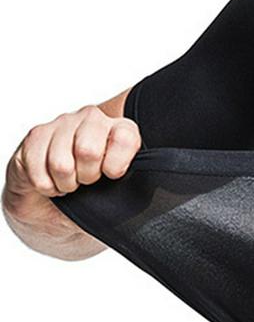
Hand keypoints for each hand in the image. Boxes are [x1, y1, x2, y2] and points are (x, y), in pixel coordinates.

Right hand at [4, 105, 141, 218]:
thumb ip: (136, 185)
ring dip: (64, 182)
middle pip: (88, 150)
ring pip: (61, 163)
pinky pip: (37, 167)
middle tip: (86, 180)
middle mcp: (93, 119)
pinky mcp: (36, 135)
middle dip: (86, 176)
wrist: (54, 203)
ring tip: (69, 181)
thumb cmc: (94, 193)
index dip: (115, 166)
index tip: (111, 175)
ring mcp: (63, 123)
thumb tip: (150, 194)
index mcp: (122, 129)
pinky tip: (52, 179)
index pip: (125, 138)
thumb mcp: (122, 191)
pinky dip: (45, 184)